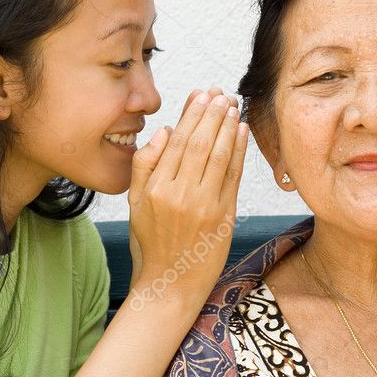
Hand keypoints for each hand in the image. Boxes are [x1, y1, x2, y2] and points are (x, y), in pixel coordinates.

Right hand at [127, 88, 248, 303]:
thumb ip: (144, 165)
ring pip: (220, 156)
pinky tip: (242, 131)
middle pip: (201, 143)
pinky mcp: (225, 216)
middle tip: (221, 92)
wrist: (170, 283)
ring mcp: (205, 205)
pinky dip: (240, 151)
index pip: (178, 141)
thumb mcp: (133, 203)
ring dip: (229, 126)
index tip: (201, 94)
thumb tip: (164, 131)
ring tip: (233, 104)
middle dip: (213, 113)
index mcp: (155, 189)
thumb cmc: (150, 241)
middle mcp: (180, 194)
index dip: (192, 114)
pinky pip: (234, 176)